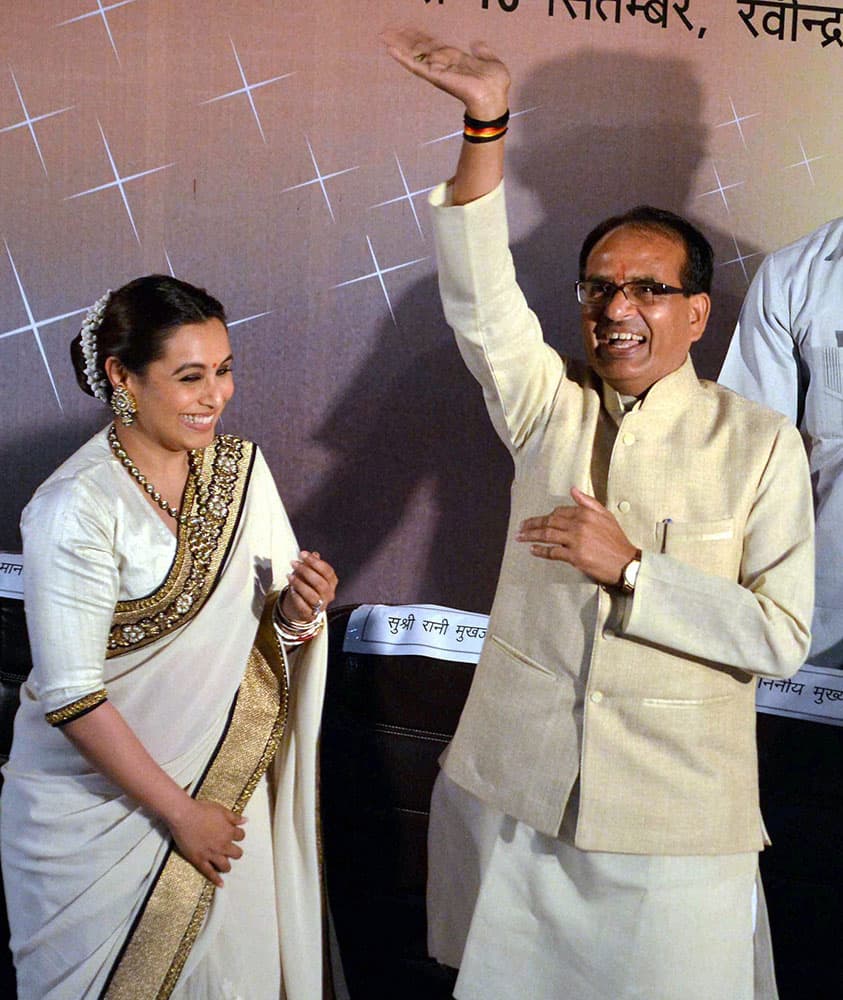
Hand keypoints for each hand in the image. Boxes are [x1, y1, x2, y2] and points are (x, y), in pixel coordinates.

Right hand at [167, 798, 246, 887]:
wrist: (184, 816)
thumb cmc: (202, 810)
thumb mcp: (221, 810)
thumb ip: (234, 817)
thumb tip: (246, 820)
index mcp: (229, 831)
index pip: (241, 836)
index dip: (238, 835)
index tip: (234, 834)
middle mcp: (223, 845)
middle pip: (237, 853)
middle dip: (235, 852)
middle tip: (230, 850)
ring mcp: (211, 854)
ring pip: (225, 866)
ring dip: (227, 866)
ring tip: (225, 865)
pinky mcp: (199, 860)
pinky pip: (209, 873)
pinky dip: (216, 880)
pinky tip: (221, 884)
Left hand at [283, 550, 337, 621]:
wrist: (303, 607)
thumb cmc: (308, 586)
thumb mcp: (310, 573)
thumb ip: (312, 564)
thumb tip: (314, 554)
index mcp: (332, 582)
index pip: (327, 571)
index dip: (315, 562)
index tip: (302, 554)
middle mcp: (329, 594)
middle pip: (320, 583)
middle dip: (306, 571)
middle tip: (294, 563)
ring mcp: (321, 605)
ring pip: (312, 595)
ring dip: (300, 584)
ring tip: (289, 576)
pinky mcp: (310, 614)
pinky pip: (303, 606)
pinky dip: (297, 597)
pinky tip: (291, 589)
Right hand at [379, 26, 509, 119]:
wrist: (494, 96)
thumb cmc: (495, 83)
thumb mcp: (490, 60)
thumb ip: (482, 51)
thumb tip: (477, 42)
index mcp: (454, 59)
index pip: (433, 45)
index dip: (420, 36)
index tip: (408, 27)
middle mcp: (443, 64)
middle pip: (419, 48)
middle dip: (404, 38)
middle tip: (388, 29)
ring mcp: (437, 70)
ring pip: (414, 55)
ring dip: (398, 45)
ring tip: (384, 36)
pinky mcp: (434, 76)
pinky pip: (416, 66)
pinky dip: (402, 58)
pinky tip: (390, 50)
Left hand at [516, 487, 637, 585]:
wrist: (626, 563)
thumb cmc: (617, 540)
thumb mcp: (606, 515)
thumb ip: (588, 502)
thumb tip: (573, 490)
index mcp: (585, 513)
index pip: (559, 512)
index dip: (546, 517)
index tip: (536, 521)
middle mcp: (579, 525)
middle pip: (549, 522)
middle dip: (532, 524)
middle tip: (520, 527)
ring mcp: (576, 540)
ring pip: (548, 535)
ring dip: (531, 535)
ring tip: (520, 537)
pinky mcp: (575, 556)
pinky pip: (553, 552)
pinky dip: (541, 550)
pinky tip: (533, 550)